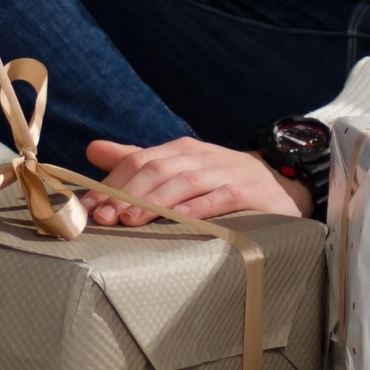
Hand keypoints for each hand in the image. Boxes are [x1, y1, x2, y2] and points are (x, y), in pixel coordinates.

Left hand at [80, 137, 312, 226]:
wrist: (280, 185)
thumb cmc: (220, 180)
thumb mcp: (180, 168)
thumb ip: (138, 160)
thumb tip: (92, 149)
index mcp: (182, 150)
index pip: (139, 159)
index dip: (112, 181)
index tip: (89, 206)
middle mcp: (201, 156)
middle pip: (157, 169)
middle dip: (127, 192)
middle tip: (104, 216)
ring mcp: (226, 172)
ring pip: (184, 182)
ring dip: (155, 201)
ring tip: (130, 220)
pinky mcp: (249, 193)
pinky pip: (220, 198)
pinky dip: (198, 207)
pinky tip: (179, 219)